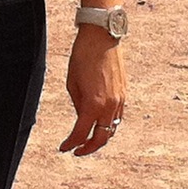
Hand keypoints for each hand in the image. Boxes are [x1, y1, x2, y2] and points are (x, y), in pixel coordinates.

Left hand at [59, 23, 125, 155]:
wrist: (101, 37)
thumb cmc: (82, 57)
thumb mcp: (72, 84)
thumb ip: (78, 105)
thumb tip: (82, 119)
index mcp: (92, 104)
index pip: (80, 133)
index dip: (71, 144)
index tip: (63, 148)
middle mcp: (109, 106)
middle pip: (101, 138)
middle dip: (88, 148)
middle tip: (77, 151)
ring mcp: (119, 100)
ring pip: (111, 129)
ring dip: (100, 137)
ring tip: (88, 140)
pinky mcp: (124, 94)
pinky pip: (117, 117)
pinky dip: (108, 125)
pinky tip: (99, 123)